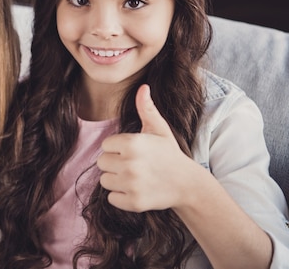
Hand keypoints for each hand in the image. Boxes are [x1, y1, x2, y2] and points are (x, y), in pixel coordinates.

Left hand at [96, 85, 190, 211]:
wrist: (187, 184)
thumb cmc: (169, 154)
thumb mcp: (159, 129)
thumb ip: (146, 108)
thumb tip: (143, 86)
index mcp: (132, 143)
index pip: (105, 145)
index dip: (117, 148)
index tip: (133, 151)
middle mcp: (130, 163)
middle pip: (101, 163)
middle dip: (114, 163)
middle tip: (134, 165)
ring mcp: (132, 184)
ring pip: (104, 181)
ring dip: (116, 180)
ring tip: (135, 177)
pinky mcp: (133, 202)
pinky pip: (111, 198)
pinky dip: (121, 196)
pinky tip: (136, 190)